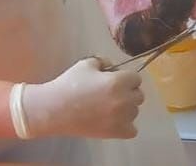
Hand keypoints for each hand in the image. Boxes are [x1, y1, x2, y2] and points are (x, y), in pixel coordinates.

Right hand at [22, 58, 142, 138]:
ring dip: (126, 107)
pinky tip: (113, 118)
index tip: (116, 78)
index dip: (126, 76)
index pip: (136, 78)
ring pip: (135, 111)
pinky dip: (125, 124)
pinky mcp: (116, 133)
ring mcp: (121, 119)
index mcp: (117, 82)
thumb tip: (113, 67)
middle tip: (112, 91)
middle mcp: (123, 101)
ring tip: (109, 105)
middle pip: (139, 95)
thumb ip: (103, 61)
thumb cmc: (70, 84)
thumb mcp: (86, 64)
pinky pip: (132, 129)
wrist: (56, 109)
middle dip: (128, 91)